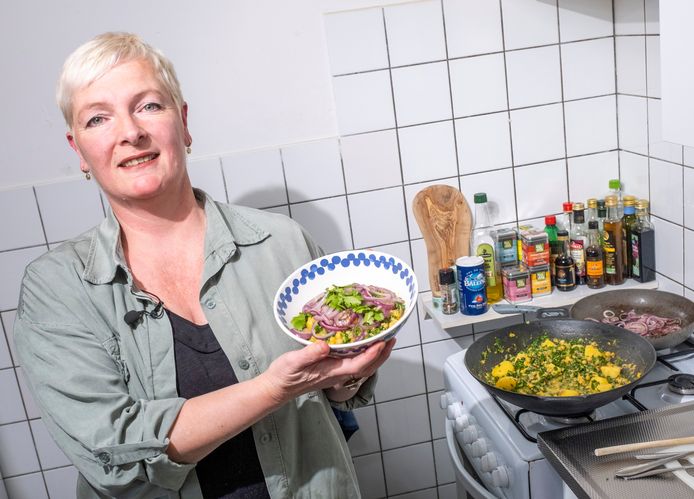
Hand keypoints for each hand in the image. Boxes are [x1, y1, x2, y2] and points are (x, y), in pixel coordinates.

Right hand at [259, 339, 395, 404]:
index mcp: (332, 372)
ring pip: (363, 367)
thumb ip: (310, 354)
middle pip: (367, 367)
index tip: (383, 342)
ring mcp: (336, 374)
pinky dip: (365, 355)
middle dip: (382, 354)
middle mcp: (338, 375)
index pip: (358, 364)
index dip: (372, 354)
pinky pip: (355, 364)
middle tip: (392, 338)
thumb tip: (326, 346)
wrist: (277, 388)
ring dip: (377, 355)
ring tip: (385, 341)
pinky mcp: (333, 371)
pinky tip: (365, 346)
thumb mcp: (293, 362)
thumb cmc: (285, 376)